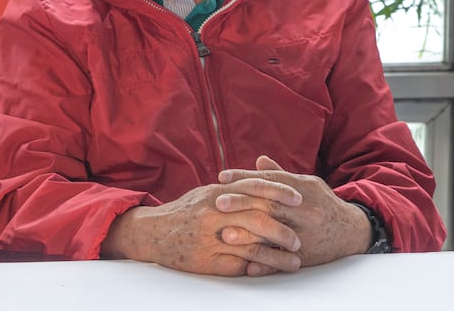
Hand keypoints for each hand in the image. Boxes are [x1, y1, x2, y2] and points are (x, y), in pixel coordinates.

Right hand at [101, 177, 303, 276]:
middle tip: (300, 237)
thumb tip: (262, 183)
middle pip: (257, 218)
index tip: (299, 197)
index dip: (278, 192)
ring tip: (295, 259)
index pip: (253, 189)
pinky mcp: (208, 260)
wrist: (152, 232)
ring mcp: (211, 237)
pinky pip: (240, 264)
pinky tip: (273, 270)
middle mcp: (214, 213)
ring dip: (277, 254)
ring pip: (252, 245)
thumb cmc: (184, 212)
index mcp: (216, 193)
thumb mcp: (206, 193)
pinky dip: (260, 267)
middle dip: (282, 228)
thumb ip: (233, 189)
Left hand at [217, 155, 370, 271]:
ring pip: (275, 233)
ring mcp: (307, 233)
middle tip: (217, 201)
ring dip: (249, 235)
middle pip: (269, 204)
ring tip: (226, 234)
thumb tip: (258, 160)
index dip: (245, 177)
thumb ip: (280, 174)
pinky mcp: (308, 255)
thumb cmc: (321, 203)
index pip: (270, 180)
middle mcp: (305, 210)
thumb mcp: (306, 184)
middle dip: (242, 202)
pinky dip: (267, 264)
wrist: (351, 231)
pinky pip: (284, 261)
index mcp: (303, 188)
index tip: (222, 177)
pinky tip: (248, 266)